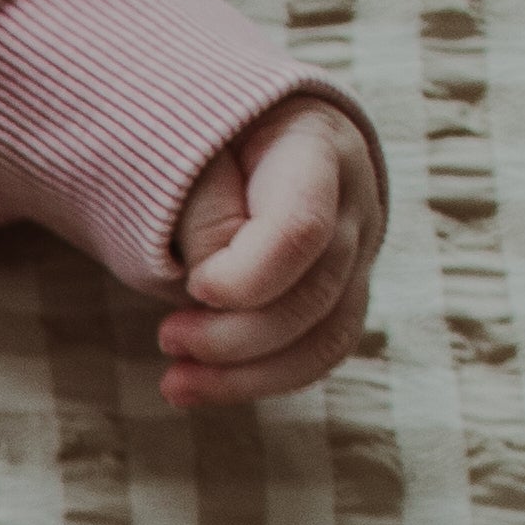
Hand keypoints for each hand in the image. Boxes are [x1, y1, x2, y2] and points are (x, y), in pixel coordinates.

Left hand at [161, 97, 380, 405]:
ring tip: (174, 382)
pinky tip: (196, 389)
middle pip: (313, 294)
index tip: (196, 288)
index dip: (246, 276)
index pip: (302, 230)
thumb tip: (216, 286)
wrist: (246, 136)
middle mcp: (354, 203)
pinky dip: (257, 381)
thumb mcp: (195, 153)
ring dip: (243, 374)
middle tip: (167, 338)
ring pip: (325, 337)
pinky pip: (318, 354)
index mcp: (318, 149)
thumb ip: (206, 212)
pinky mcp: (342, 294)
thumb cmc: (209, 142)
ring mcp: (357, 253)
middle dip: (232, 335)